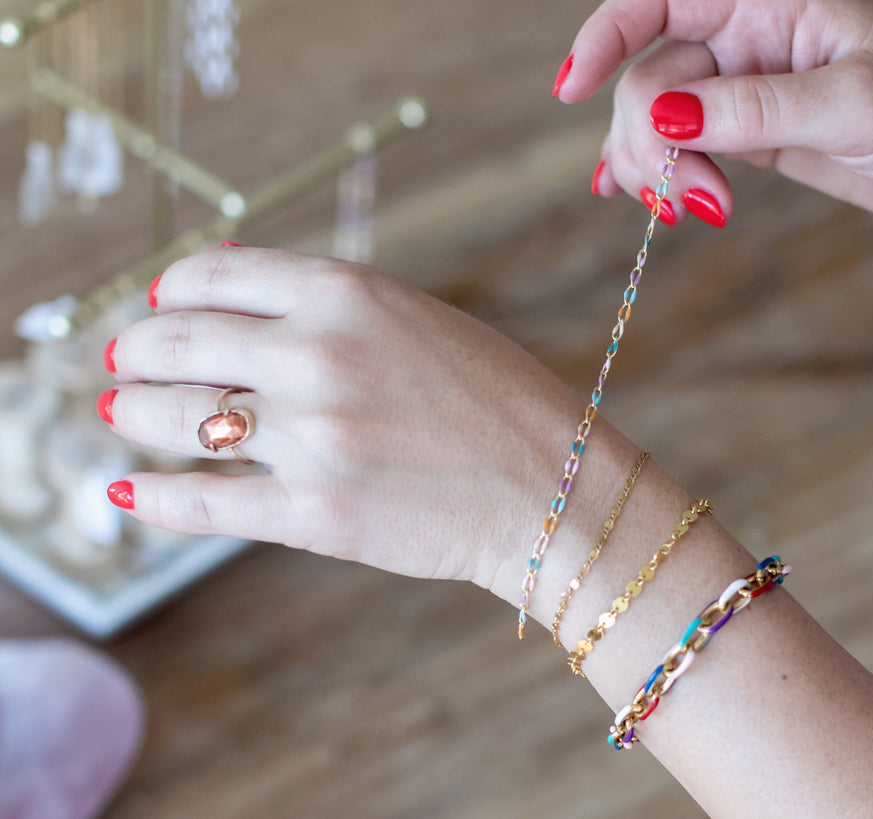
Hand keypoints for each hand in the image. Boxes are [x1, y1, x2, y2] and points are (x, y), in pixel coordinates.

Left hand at [100, 247, 596, 587]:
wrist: (553, 489)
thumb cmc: (497, 400)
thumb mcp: (415, 321)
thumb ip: (327, 303)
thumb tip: (233, 281)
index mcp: (346, 294)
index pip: (211, 274)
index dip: (169, 291)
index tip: (159, 306)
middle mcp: (316, 356)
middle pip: (175, 341)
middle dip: (134, 350)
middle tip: (124, 364)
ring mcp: (311, 436)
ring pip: (172, 417)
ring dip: (132, 415)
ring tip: (124, 416)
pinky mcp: (312, 512)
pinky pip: (201, 501)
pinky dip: (154, 498)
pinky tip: (130, 493)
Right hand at [557, 0, 872, 247]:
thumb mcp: (854, 103)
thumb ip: (757, 107)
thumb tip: (666, 119)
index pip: (662, 0)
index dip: (608, 37)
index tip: (573, 87)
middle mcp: (748, 36)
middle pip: (652, 77)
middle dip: (652, 142)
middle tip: (686, 202)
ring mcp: (744, 88)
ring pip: (657, 120)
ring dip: (655, 172)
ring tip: (691, 214)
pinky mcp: (749, 135)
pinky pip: (682, 150)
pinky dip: (658, 178)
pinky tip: (647, 202)